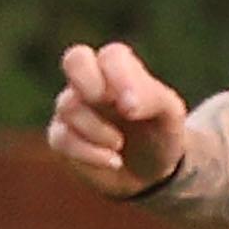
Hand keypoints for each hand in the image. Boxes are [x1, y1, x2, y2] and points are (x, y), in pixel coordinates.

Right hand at [48, 41, 190, 198]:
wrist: (148, 171)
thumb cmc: (160, 131)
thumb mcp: (169, 113)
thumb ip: (152, 97)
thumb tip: (127, 104)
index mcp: (121, 68)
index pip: (112, 56)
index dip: (119, 78)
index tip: (133, 109)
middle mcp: (92, 81)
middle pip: (75, 59)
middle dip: (88, 82)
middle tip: (103, 103)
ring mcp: (73, 107)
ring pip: (68, 106)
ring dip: (96, 130)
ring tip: (119, 144)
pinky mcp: (61, 137)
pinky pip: (60, 139)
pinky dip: (89, 153)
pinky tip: (112, 161)